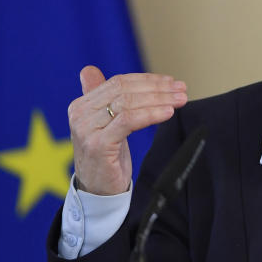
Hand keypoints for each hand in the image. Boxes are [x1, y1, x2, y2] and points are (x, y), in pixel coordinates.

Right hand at [68, 66, 187, 194]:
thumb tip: (90, 70)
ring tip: (180, 100)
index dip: (148, 79)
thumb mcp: (106, 124)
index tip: (172, 82)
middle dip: (157, 88)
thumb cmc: (107, 157)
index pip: (119, 82)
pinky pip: (129, 121)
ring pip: (128, 103)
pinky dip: (151, 114)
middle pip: (124, 90)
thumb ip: (102, 99)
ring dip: (159, 99)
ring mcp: (87, 129)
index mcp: (81, 105)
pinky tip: (168, 113)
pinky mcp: (98, 144)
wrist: (98, 191)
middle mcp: (80, 114)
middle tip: (182, 90)